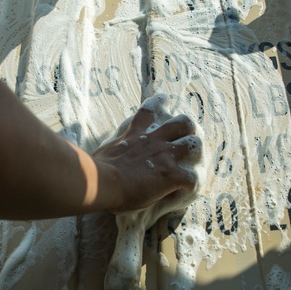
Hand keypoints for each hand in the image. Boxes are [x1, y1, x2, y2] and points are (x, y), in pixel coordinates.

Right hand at [92, 98, 202, 212]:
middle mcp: (154, 141)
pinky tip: (183, 190)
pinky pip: (191, 179)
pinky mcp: (170, 175)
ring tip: (192, 162)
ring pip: (193, 144)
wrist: (102, 180)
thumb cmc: (97, 168)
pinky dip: (189, 185)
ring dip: (193, 153)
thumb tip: (110, 157)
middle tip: (187, 134)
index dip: (159, 102)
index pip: (149, 110)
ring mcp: (165, 156)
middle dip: (188, 127)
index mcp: (136, 134)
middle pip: (181, 123)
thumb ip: (115, 149)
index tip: (165, 99)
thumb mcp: (106, 150)